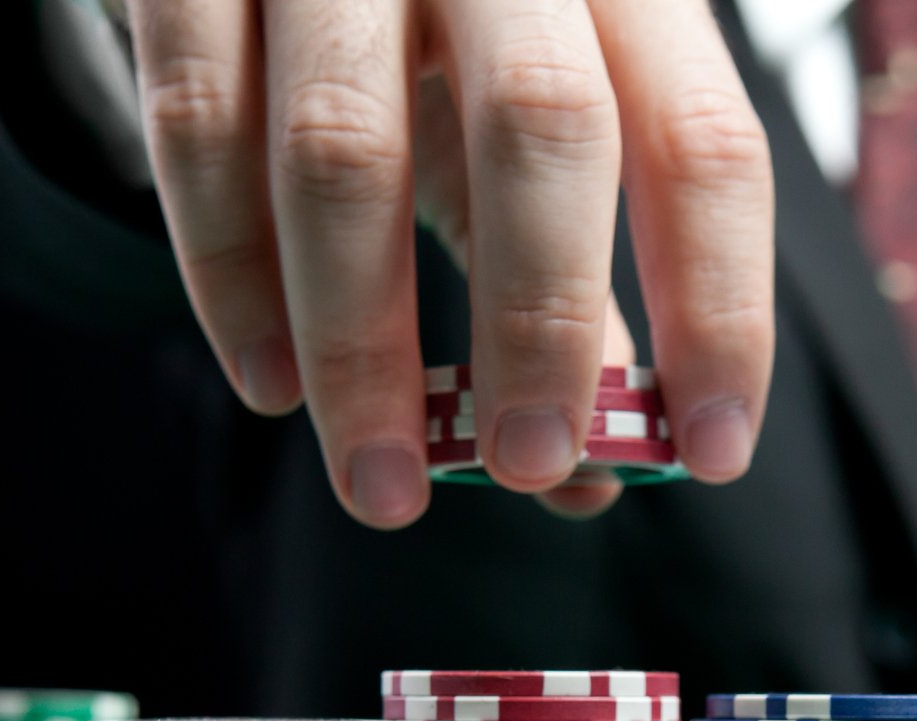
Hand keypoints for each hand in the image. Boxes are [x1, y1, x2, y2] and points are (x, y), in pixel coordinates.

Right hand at [125, 0, 774, 527]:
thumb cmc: (435, 41)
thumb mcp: (526, 129)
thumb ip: (568, 286)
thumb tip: (590, 480)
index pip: (701, 140)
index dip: (716, 303)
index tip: (709, 451)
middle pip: (540, 123)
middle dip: (540, 320)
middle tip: (529, 466)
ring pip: (343, 147)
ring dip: (361, 344)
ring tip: (380, 480)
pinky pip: (199, 125)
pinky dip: (232, 275)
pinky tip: (272, 385)